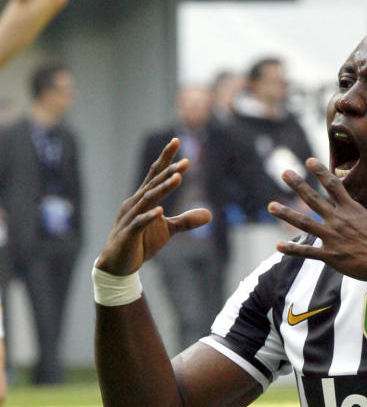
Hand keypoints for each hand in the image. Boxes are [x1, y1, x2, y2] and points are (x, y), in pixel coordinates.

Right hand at [96, 138, 211, 275]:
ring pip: (148, 200)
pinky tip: (160, 211)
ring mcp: (130, 218)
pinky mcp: (128, 234)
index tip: (176, 141)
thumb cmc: (140, 243)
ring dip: (162, 189)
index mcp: (143, 199)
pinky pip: (139, 223)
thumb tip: (209, 214)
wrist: (118, 265)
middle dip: (169, 172)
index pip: (155, 175)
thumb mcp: (167, 231)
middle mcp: (135, 203)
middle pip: (153, 183)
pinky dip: (149, 217)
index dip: (166, 159)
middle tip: (186, 162)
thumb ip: (186, 221)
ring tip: (177, 178)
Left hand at [268, 160, 366, 281]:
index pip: (334, 185)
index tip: (309, 161)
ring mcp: (333, 237)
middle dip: (298, 185)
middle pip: (314, 199)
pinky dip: (292, 249)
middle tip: (284, 172)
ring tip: (271, 206)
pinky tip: (279, 246)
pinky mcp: (331, 256)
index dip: (320, 172)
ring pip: (305, 223)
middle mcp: (339, 220)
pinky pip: (307, 252)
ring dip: (286, 214)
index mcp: (352, 210)